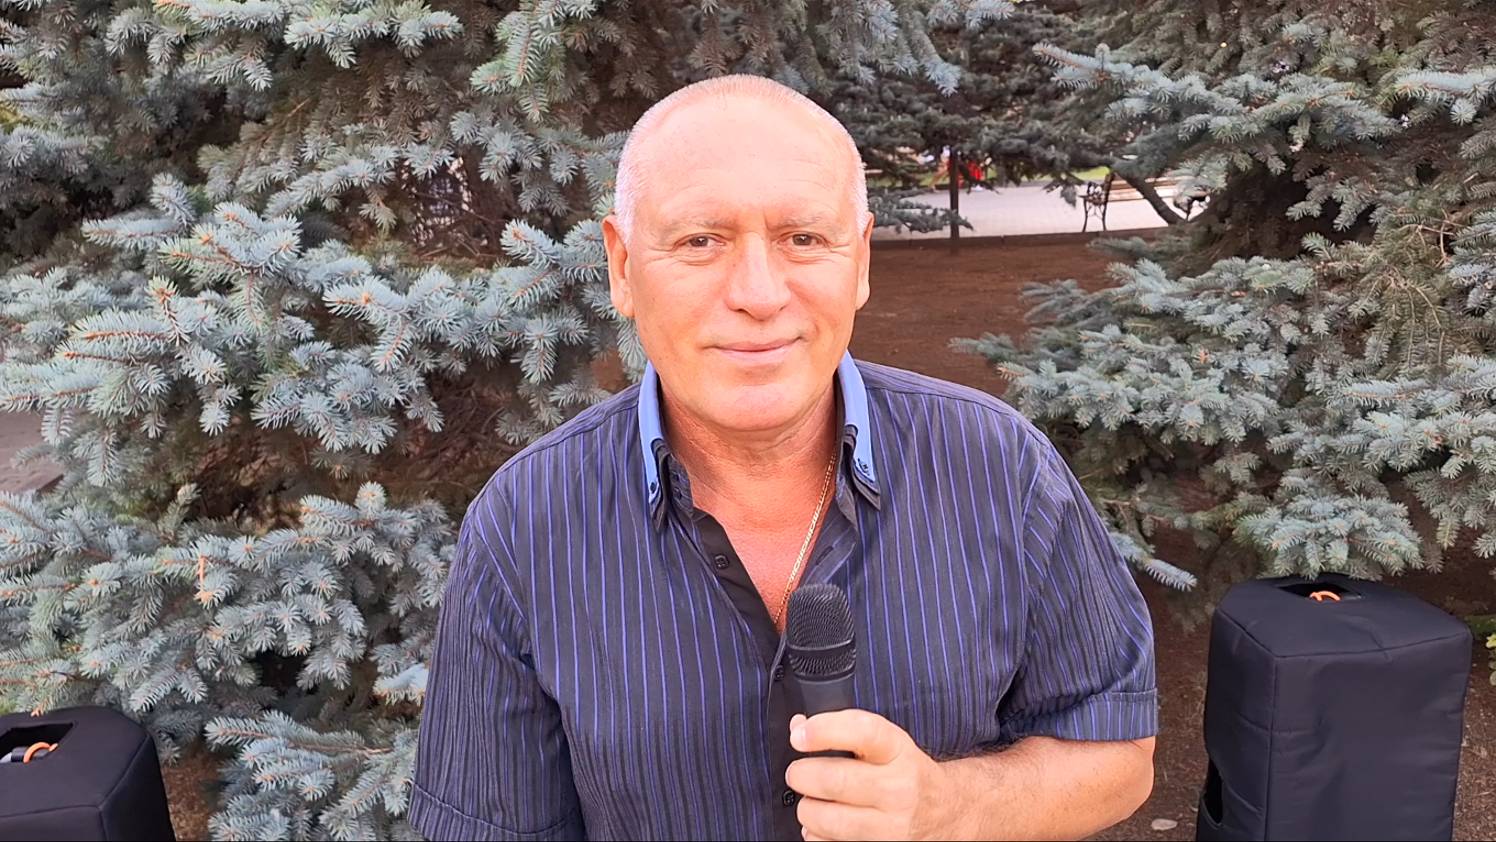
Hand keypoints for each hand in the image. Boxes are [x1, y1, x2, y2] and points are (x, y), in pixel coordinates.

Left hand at [785, 709, 962, 840]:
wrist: (946, 812)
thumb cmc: (907, 773)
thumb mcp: (886, 744)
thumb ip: (842, 731)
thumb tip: (798, 728)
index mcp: (898, 752)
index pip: (861, 732)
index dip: (823, 730)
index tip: (798, 736)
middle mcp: (899, 789)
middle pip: (834, 780)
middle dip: (801, 775)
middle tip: (798, 773)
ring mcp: (893, 826)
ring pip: (826, 819)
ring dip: (807, 810)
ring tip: (812, 802)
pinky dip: (817, 836)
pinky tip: (826, 826)